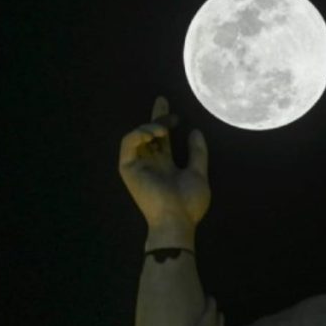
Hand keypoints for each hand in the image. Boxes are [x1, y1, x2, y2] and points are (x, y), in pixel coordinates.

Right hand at [119, 96, 210, 231]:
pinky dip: (137, 134)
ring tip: (163, 130)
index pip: (162, 139)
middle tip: (165, 105)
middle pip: (149, 134)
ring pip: (137, 136)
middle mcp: (150, 163)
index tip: (174, 111)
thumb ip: (197, 153)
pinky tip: (151, 134)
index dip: (164, 121)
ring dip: (149, 126)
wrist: (177, 220)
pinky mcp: (128, 168)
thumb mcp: (198, 174)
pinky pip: (127, 144)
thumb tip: (195, 131)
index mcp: (165, 165)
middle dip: (155, 116)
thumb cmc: (188, 203)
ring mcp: (138, 165)